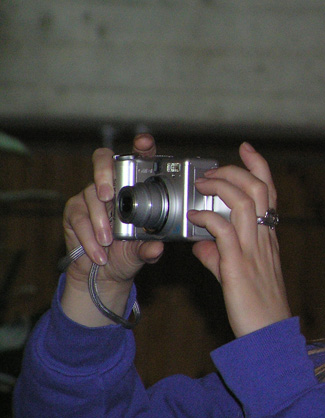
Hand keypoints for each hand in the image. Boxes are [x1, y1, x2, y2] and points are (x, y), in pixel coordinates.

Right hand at [61, 134, 163, 324]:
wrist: (105, 274)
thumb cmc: (128, 254)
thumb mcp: (143, 252)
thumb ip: (150, 249)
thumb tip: (157, 248)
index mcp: (136, 186)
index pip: (138, 158)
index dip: (141, 146)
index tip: (145, 143)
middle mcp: (113, 184)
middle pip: (103, 160)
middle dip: (104, 173)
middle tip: (108, 195)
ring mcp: (91, 195)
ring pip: (91, 196)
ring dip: (100, 221)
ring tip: (109, 242)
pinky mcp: (74, 210)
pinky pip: (79, 218)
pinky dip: (89, 237)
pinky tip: (99, 253)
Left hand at [188, 142, 290, 337]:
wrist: (268, 335)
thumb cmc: (256, 308)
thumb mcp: (237, 276)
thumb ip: (218, 257)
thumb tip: (200, 245)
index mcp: (267, 238)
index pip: (269, 193)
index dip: (258, 167)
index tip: (246, 149)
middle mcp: (264, 239)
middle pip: (259, 189)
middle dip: (236, 170)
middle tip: (212, 170)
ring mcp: (253, 250)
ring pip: (245, 202)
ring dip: (221, 186)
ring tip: (201, 184)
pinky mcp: (238, 266)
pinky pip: (225, 231)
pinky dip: (207, 217)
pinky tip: (193, 216)